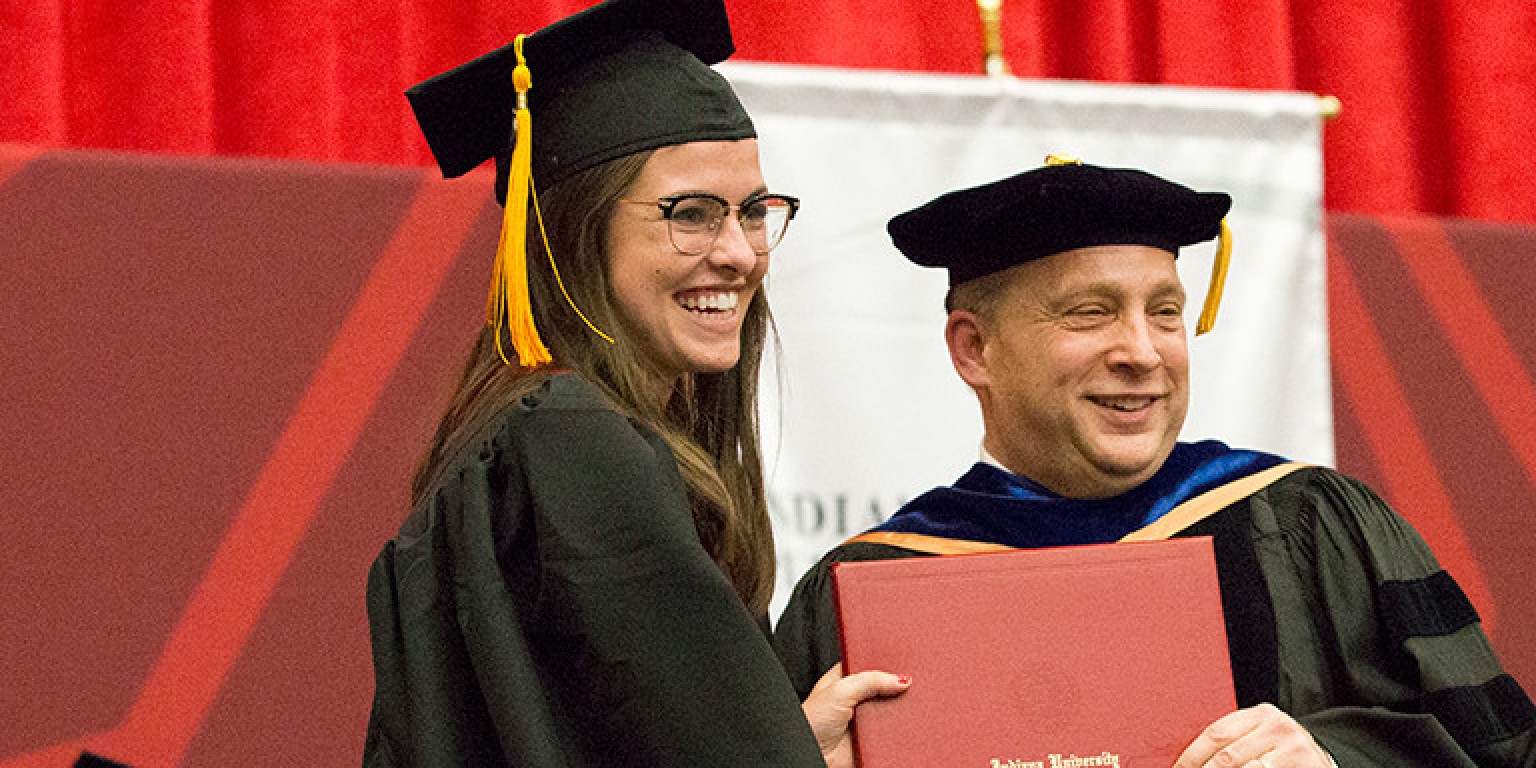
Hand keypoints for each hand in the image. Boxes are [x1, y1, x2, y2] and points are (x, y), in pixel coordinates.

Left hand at [801, 663, 910, 767]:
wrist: (813, 756)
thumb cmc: (811, 723)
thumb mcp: (840, 691)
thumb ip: (869, 681)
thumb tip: (899, 679)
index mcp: (842, 681)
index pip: (867, 665)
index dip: (883, 664)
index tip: (900, 661)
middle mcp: (854, 699)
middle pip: (882, 687)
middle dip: (894, 686)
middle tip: (906, 683)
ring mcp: (864, 719)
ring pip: (890, 709)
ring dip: (897, 708)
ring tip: (905, 703)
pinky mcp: (872, 737)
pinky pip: (891, 730)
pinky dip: (899, 727)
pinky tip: (902, 722)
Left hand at [1173, 703, 1332, 767]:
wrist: (1322, 761)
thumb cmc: (1280, 752)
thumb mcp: (1259, 737)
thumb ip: (1232, 742)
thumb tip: (1187, 762)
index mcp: (1261, 714)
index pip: (1216, 734)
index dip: (1192, 757)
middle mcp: (1279, 727)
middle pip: (1228, 757)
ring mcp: (1294, 748)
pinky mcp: (1307, 766)